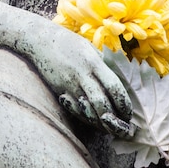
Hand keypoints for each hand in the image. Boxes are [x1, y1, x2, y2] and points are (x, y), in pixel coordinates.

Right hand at [22, 22, 131, 136]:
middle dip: (115, 120)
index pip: (114, 88)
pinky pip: (75, 109)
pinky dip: (86, 117)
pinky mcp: (59, 90)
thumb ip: (105, 63)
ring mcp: (69, 84)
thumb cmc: (68, 42)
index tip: (129, 112)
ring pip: (88, 111)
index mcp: (93, 62)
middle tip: (123, 126)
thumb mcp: (90, 48)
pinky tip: (93, 119)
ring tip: (109, 127)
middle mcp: (82, 74)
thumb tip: (123, 79)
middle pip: (102, 104)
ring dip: (100, 123)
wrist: (40, 40)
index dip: (124, 104)